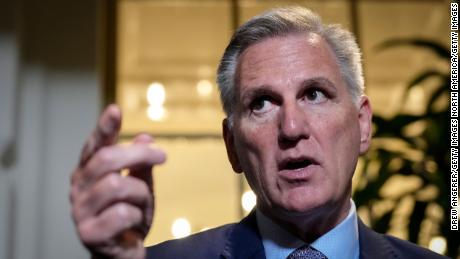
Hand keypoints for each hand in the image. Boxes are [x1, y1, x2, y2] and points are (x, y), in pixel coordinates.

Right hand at [70, 104, 165, 258]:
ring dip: (141, 193)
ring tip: (143, 204)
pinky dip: (137, 215)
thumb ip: (140, 164)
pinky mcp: (88, 233)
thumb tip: (146, 137)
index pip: (94, 145)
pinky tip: (135, 222)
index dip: (104, 128)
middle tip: (163, 156)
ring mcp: (80, 211)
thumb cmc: (128, 217)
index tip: (115, 110)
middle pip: (106, 159)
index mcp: (88, 172)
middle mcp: (79, 188)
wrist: (123, 253)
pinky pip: (121, 213)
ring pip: (116, 185)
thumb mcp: (139, 186)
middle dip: (139, 154)